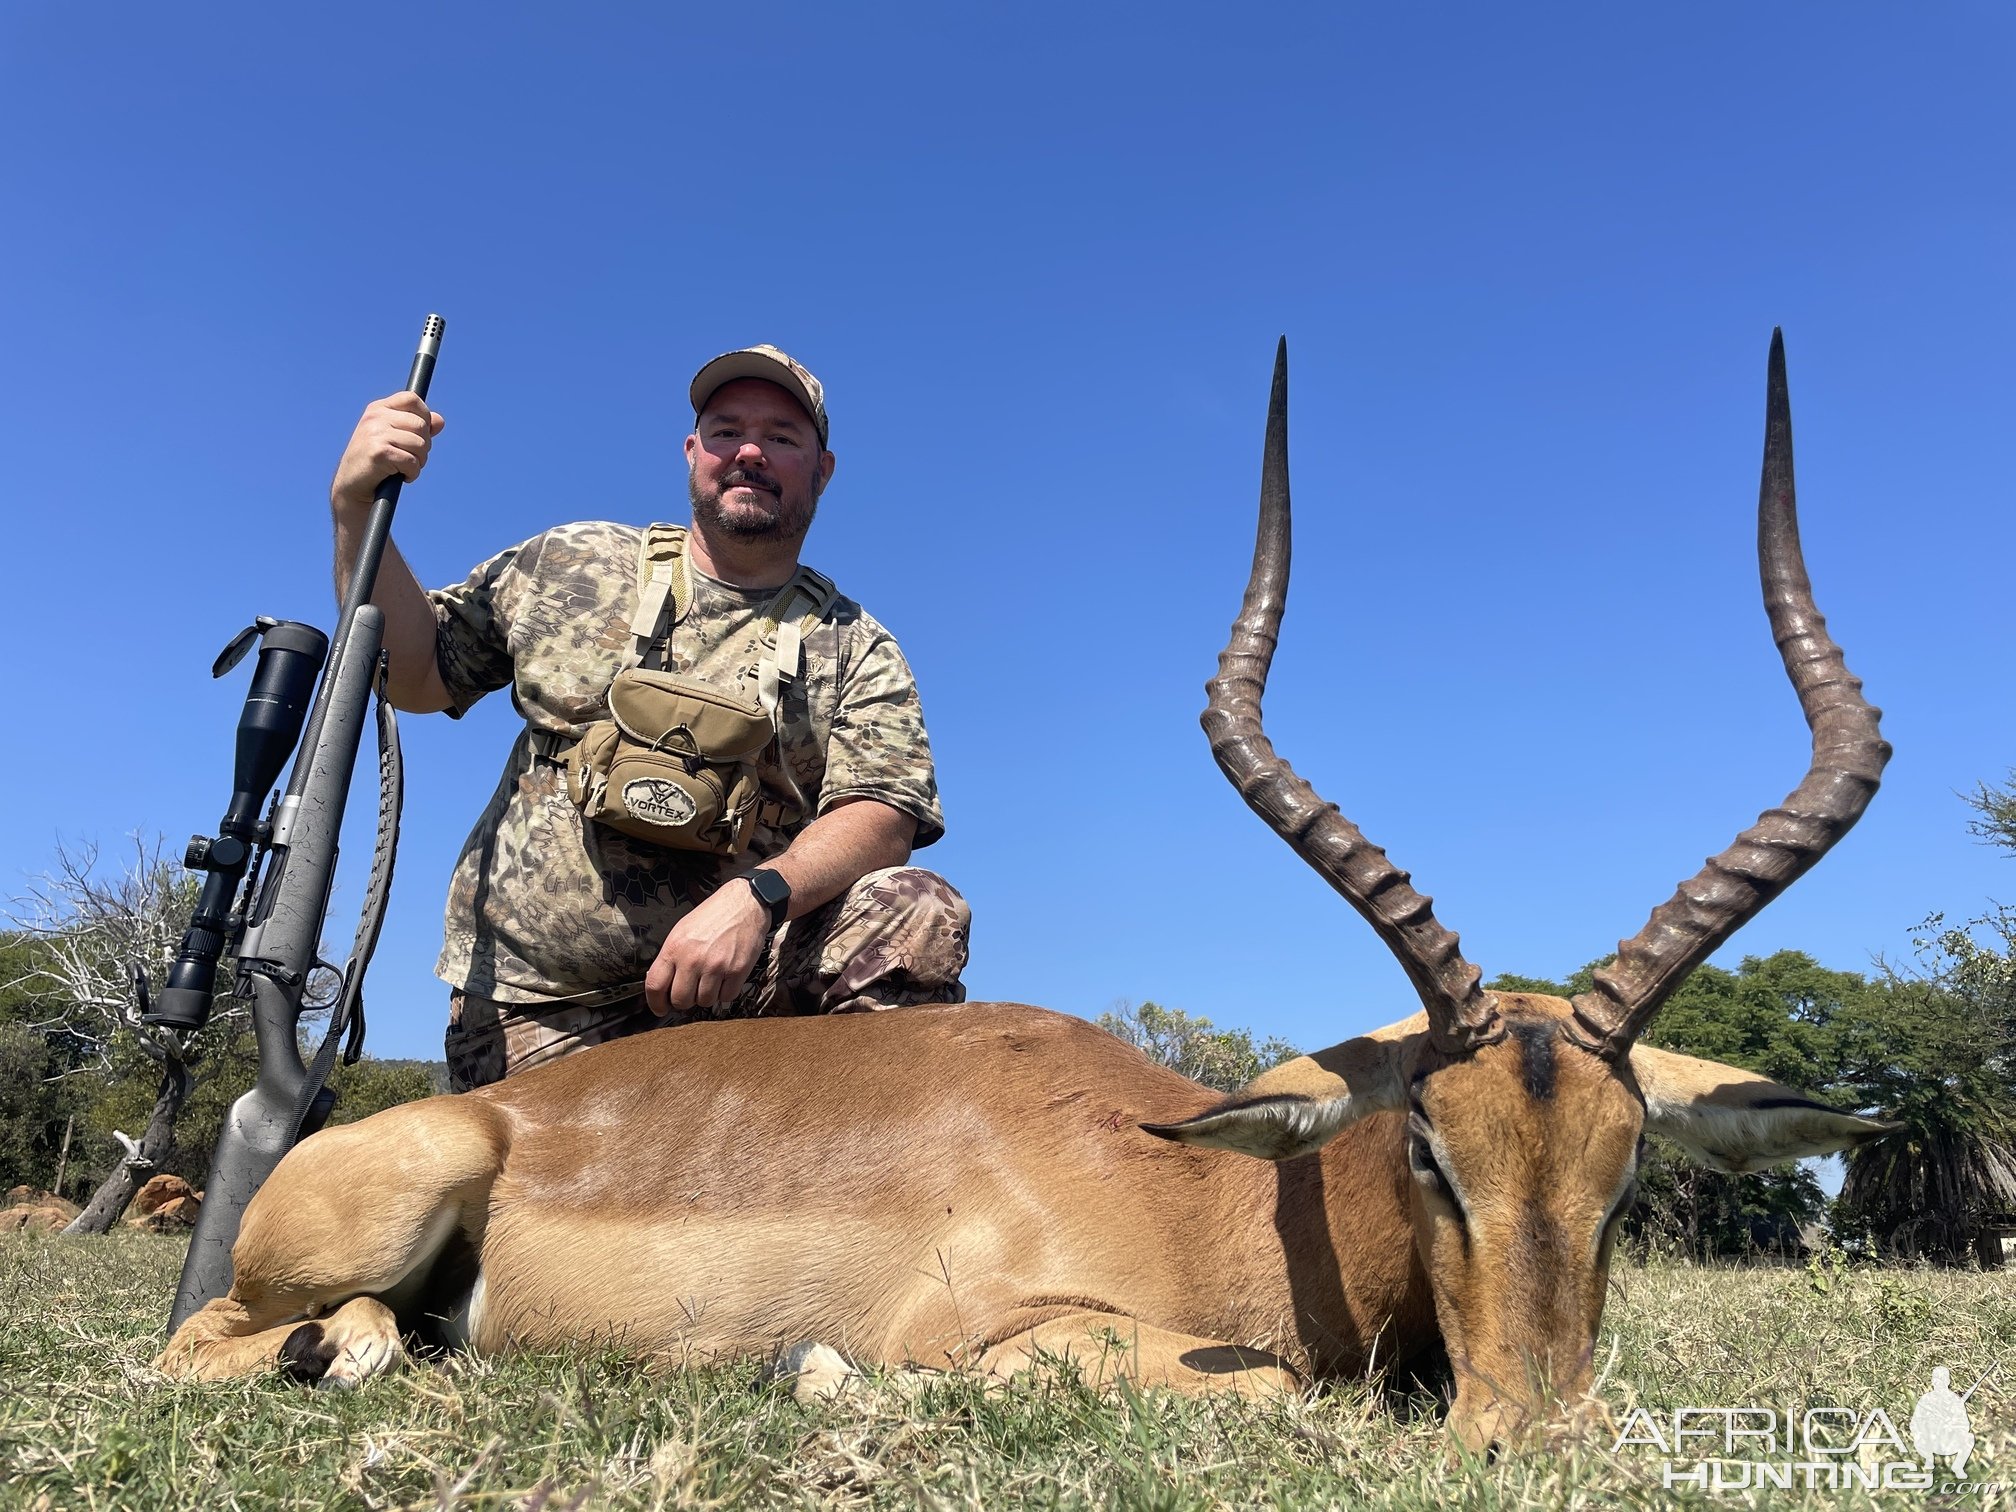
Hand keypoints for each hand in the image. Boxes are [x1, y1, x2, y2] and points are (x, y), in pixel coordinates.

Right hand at [331, 391, 444, 513]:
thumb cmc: (375, 461)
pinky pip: (412, 461)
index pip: (411, 399)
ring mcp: (375, 434)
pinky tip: (402, 476)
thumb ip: (417, 428)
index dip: (424, 416)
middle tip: (412, 457)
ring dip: (419, 461)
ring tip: (406, 467)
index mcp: (378, 408)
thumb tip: (440, 421)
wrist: (351, 485)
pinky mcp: (379, 453)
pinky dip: (412, 473)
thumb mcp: (395, 438)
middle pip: (421, 425)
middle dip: (424, 446)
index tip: (421, 433)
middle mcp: (375, 417)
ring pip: (420, 444)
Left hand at [644, 879, 769, 1015]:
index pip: (655, 986)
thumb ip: (670, 958)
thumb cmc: (712, 917)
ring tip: (710, 980)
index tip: (661, 1008)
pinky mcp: (737, 970)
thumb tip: (662, 984)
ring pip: (704, 1001)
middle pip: (680, 1000)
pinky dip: (725, 993)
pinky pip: (726, 997)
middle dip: (684, 1000)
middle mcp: (693, 959)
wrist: (745, 904)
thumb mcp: (682, 931)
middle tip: (690, 991)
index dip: (656, 1003)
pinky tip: (725, 979)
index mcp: (674, 948)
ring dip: (706, 996)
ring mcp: (716, 966)